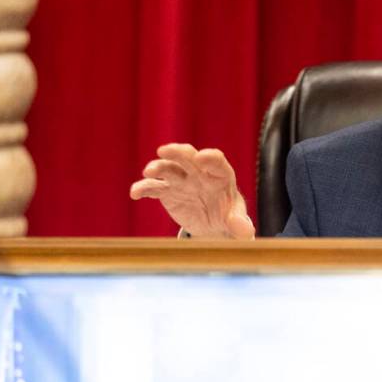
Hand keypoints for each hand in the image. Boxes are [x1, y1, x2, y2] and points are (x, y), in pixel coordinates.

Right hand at [130, 143, 254, 238]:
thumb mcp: (237, 222)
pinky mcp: (167, 192)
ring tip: (149, 172)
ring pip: (168, 169)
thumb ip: (240, 224)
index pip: (217, 162)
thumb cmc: (229, 217)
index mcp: (220, 175)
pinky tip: (135, 193)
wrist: (213, 225)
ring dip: (158, 167)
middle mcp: (199, 173)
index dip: (210, 158)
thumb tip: (245, 230)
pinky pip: (154, 188)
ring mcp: (182, 181)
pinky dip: (143, 188)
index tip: (202, 157)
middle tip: (165, 150)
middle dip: (177, 152)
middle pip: (188, 157)